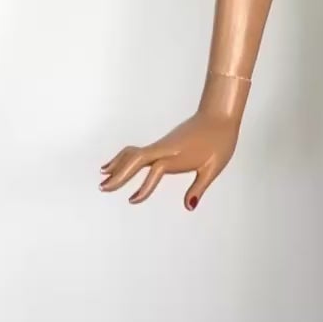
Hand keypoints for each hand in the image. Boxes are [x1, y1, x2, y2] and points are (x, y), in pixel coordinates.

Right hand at [99, 109, 239, 210]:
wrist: (219, 115)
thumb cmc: (220, 141)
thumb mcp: (213, 168)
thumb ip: (199, 188)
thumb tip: (189, 206)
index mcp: (178, 155)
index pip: (155, 171)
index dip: (144, 187)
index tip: (132, 200)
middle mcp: (165, 149)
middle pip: (135, 160)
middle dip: (119, 174)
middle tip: (103, 188)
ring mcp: (162, 145)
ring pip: (133, 154)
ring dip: (118, 165)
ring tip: (103, 178)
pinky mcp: (162, 144)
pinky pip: (138, 151)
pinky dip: (125, 158)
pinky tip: (117, 164)